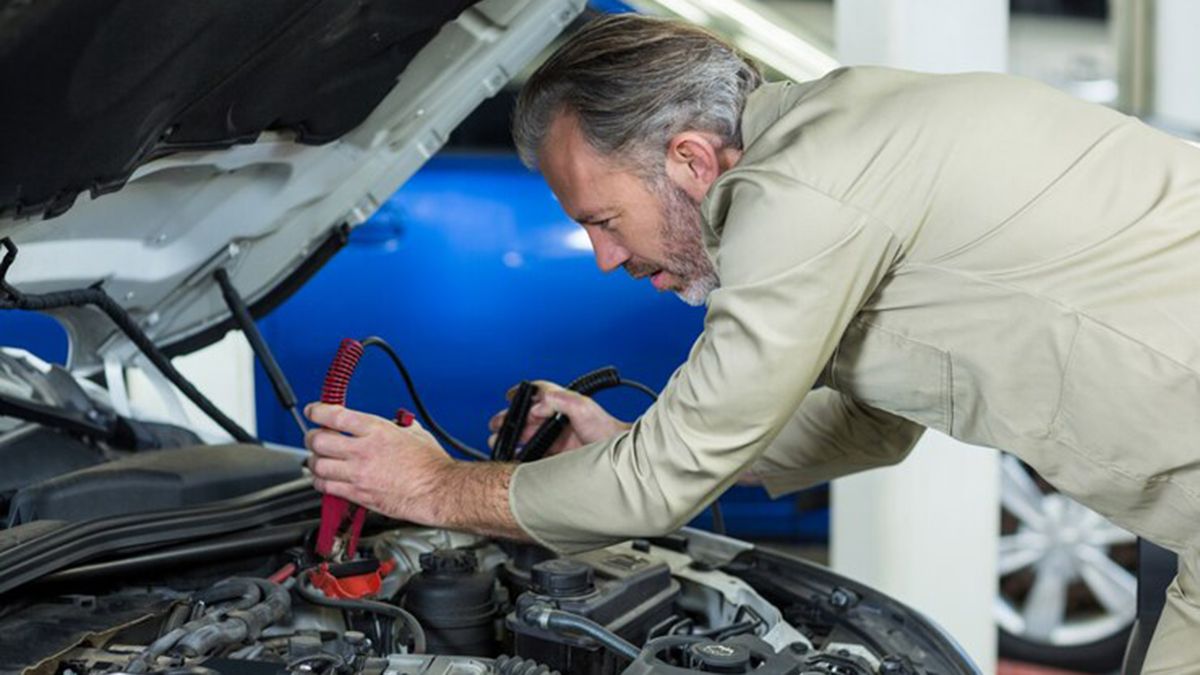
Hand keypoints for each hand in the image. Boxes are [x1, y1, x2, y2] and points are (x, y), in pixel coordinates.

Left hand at [304, 403, 452, 524]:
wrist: (437, 490)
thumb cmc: (431, 465)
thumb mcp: (414, 433)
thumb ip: (395, 426)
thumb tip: (390, 423)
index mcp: (376, 430)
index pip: (334, 416)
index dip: (317, 411)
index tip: (313, 411)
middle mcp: (363, 450)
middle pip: (319, 440)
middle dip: (312, 437)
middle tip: (315, 436)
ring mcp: (358, 474)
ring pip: (318, 465)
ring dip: (314, 460)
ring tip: (319, 459)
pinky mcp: (358, 494)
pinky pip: (327, 487)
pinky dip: (321, 481)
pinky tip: (325, 479)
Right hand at [487, 380, 630, 457]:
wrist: (618, 458)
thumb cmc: (607, 430)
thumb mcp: (584, 408)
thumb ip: (562, 400)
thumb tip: (539, 404)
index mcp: (564, 404)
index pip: (539, 393)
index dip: (523, 393)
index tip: (509, 396)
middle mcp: (559, 420)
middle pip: (528, 417)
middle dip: (510, 421)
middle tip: (496, 425)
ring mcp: (558, 439)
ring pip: (528, 436)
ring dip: (513, 439)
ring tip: (498, 443)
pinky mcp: (558, 456)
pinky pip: (535, 455)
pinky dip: (521, 455)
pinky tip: (512, 458)